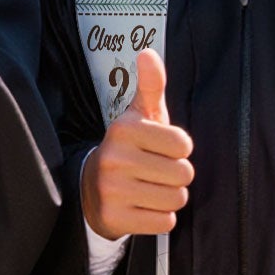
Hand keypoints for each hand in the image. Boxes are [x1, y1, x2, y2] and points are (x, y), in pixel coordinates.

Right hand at [81, 48, 192, 236]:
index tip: (160, 149)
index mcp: (124, 129)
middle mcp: (114, 158)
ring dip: (170, 197)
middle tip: (155, 172)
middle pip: (184, 174)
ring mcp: (112, 190)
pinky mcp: (114, 218)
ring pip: (176, 199)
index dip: (179, 150)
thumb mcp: (138, 116)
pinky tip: (142, 207)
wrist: (90, 189)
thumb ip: (150, 86)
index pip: (184, 145)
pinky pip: (164, 222)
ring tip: (149, 189)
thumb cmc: (129, 149)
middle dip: (176, 176)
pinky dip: (160, 217)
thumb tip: (148, 52)